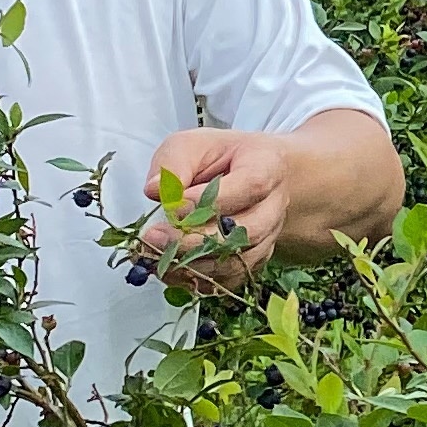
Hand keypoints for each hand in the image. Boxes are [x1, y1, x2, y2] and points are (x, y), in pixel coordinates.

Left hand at [139, 129, 299, 293]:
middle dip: (194, 240)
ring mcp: (267, 239)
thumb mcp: (193, 145)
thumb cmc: (221, 158)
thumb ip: (174, 163)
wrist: (252, 177)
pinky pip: (228, 281)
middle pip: (245, 232)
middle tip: (153, 237)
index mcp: (267, 168)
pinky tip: (167, 269)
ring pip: (237, 262)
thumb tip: (154, 190)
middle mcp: (274, 208)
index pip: (249, 187)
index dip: (210, 201)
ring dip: (191, 264)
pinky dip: (195, 281)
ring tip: (153, 255)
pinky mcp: (252, 263)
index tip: (173, 206)